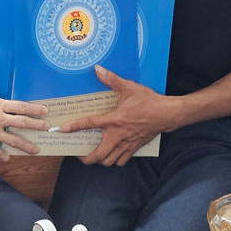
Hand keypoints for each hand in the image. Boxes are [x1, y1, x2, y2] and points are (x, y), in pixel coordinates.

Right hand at [0, 95, 48, 162]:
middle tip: (46, 127)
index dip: (34, 109)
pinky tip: (9, 159)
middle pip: (22, 122)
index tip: (44, 111)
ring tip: (36, 149)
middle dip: (36, 125)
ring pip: (14, 140)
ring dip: (27, 145)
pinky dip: (4, 156)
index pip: (20, 106)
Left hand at [61, 66, 181, 167]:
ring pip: (109, 161)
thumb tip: (98, 69)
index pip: (89, 124)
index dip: (74, 126)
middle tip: (79, 154)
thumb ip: (112, 80)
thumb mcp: (129, 88)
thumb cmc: (148, 101)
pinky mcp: (135, 148)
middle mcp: (118, 136)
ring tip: (95, 155)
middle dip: (86, 159)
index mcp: (114, 120)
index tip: (63, 129)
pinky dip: (115, 160)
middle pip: (98, 156)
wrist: (167, 114)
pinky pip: (122, 160)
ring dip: (100, 160)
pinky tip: (113, 153)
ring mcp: (126, 144)